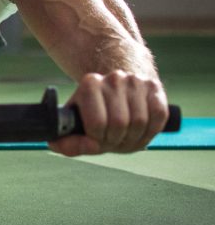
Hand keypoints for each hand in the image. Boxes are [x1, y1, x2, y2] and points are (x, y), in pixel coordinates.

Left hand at [49, 71, 168, 155]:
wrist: (119, 86)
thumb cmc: (96, 111)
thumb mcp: (77, 123)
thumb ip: (68, 140)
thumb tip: (66, 146)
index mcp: (90, 83)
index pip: (97, 122)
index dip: (97, 139)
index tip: (95, 140)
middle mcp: (113, 78)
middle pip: (119, 123)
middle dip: (115, 140)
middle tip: (111, 141)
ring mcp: (135, 81)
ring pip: (140, 121)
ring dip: (133, 138)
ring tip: (124, 137)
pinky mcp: (154, 88)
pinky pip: (158, 116)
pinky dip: (151, 130)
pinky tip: (140, 130)